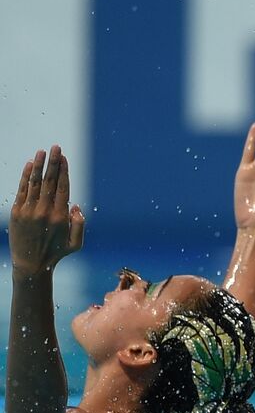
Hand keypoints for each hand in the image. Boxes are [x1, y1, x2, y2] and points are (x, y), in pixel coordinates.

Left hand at [8, 146, 83, 274]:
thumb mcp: (76, 244)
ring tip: (42, 151)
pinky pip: (22, 190)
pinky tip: (30, 165)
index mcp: (61, 217)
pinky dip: (26, 176)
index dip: (64, 171)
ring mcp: (29, 211)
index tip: (64, 158)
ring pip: (35, 182)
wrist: (30, 265)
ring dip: (40, 165)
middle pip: (50, 181)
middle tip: (56, 147)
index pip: (63, 188)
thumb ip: (80, 224)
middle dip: (54, 162)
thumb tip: (76, 205)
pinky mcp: (17, 213)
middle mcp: (45, 211)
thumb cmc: (56, 254)